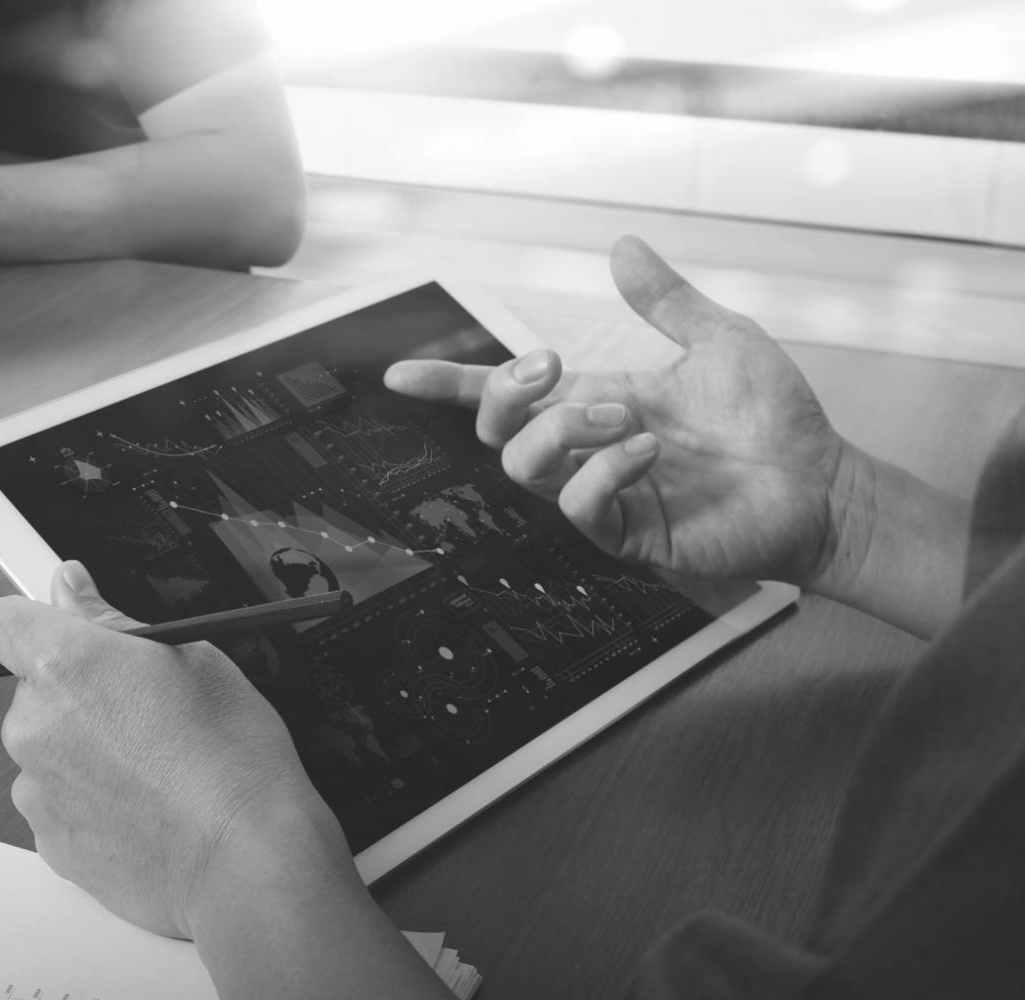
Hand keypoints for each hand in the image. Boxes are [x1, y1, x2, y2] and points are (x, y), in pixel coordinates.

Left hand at [0, 562, 343, 938]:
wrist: (247, 861)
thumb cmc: (232, 759)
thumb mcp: (194, 655)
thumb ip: (111, 620)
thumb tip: (70, 590)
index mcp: (62, 666)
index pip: (2, 621)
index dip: (36, 622)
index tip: (71, 634)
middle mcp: (32, 727)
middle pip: (32, 692)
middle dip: (77, 694)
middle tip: (143, 711)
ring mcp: (35, 791)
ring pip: (47, 750)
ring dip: (83, 750)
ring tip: (153, 768)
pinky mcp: (50, 843)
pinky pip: (59, 804)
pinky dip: (91, 801)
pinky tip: (146, 807)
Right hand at [386, 236, 858, 587]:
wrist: (821, 482)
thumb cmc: (773, 420)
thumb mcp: (718, 340)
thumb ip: (664, 300)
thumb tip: (622, 246)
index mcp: (596, 401)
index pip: (504, 396)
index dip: (448, 384)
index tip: (398, 374)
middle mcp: (588, 448)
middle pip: (496, 431)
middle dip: (503, 393)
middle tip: (553, 367)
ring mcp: (604, 493)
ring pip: (523, 468)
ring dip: (561, 430)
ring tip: (625, 415)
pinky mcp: (628, 532)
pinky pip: (578, 507)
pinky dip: (604, 470)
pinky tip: (649, 450)